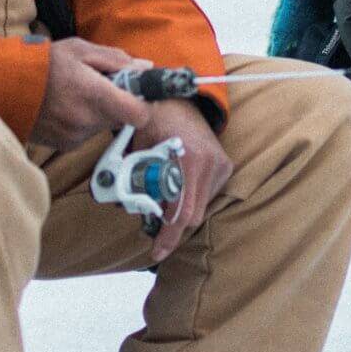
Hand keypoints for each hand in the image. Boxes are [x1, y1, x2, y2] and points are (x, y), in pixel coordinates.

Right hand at [28, 37, 151, 150]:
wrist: (2, 87)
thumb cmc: (42, 63)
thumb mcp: (80, 50)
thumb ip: (116, 60)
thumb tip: (145, 68)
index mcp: (95, 95)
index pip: (139, 114)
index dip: (144, 104)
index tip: (136, 92)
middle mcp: (88, 121)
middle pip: (122, 119)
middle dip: (118, 103)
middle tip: (99, 85)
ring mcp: (76, 136)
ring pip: (104, 126)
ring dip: (99, 112)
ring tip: (76, 94)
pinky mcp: (65, 145)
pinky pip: (87, 134)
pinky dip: (83, 121)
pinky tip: (64, 107)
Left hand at [131, 97, 231, 261]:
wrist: (178, 99)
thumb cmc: (154, 119)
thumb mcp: (138, 146)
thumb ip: (134, 176)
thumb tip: (125, 205)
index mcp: (191, 159)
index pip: (182, 212)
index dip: (169, 236)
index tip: (156, 253)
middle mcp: (212, 164)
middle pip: (193, 215)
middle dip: (172, 227)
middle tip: (154, 233)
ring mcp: (221, 165)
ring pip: (200, 207)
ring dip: (180, 211)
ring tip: (162, 201)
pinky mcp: (225, 166)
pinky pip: (207, 195)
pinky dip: (190, 199)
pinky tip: (177, 188)